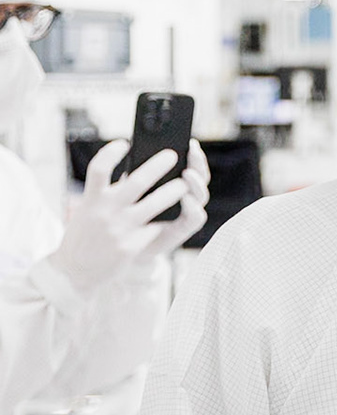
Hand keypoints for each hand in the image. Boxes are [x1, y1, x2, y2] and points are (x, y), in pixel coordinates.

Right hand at [46, 139, 209, 293]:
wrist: (75, 271)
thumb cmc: (88, 235)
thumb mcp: (88, 210)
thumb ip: (107, 194)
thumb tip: (137, 172)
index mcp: (92, 199)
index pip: (99, 169)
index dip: (110, 153)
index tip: (124, 143)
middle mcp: (105, 211)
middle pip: (136, 181)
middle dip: (158, 166)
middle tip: (173, 155)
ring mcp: (119, 229)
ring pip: (154, 204)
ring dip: (173, 191)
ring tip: (185, 184)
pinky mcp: (131, 246)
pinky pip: (155, 227)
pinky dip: (166, 219)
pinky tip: (178, 210)